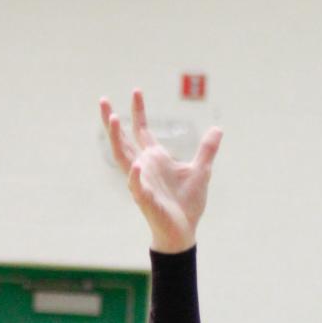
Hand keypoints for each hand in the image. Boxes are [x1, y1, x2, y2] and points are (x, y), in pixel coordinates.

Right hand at [100, 89, 222, 252]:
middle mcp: (144, 167)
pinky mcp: (145, 199)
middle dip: (112, 121)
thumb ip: (207, 149)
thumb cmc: (188, 203)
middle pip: (122, 140)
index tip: (136, 90)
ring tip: (112, 118)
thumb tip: (218, 128)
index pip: (141, 130)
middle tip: (103, 100)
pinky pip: (137, 186)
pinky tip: (137, 165)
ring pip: (122, 157)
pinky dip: (135, 176)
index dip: (138, 111)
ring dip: (116, 138)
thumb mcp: (202, 170)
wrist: (184, 231)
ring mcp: (141, 182)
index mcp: (155, 158)